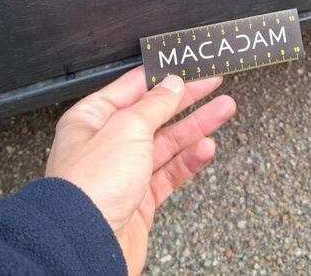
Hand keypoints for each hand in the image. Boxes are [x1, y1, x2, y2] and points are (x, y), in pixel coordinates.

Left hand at [45, 66, 235, 274]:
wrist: (86, 244)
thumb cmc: (89, 186)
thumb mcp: (126, 129)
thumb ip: (154, 105)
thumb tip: (172, 84)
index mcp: (92, 118)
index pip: (133, 88)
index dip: (163, 75)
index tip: (188, 66)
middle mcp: (107, 143)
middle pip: (155, 113)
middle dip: (187, 99)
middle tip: (214, 84)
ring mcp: (124, 171)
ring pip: (167, 142)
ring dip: (197, 126)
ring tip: (224, 109)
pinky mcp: (139, 198)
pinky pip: (170, 172)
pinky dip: (190, 159)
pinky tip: (206, 147)